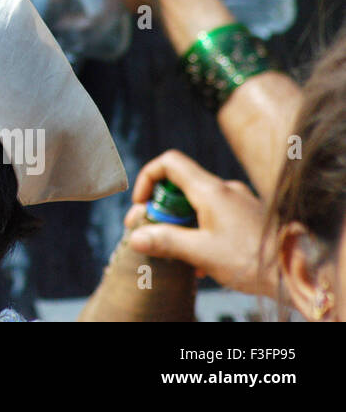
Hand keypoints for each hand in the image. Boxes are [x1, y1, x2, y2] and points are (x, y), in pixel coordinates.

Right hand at [125, 149, 277, 298]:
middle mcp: (225, 190)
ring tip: (182, 256)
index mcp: (211, 191)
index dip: (148, 179)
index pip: (169, 163)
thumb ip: (166, 241)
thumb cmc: (252, 260)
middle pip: (181, 187)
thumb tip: (136, 236)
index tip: (143, 204)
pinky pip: (216, 216)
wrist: (298, 271)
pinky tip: (203, 262)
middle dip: (163, 210)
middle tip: (157, 236)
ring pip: (198, 205)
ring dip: (183, 225)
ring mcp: (239, 203)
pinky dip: (201, 232)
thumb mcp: (201, 253)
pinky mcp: (249, 218)